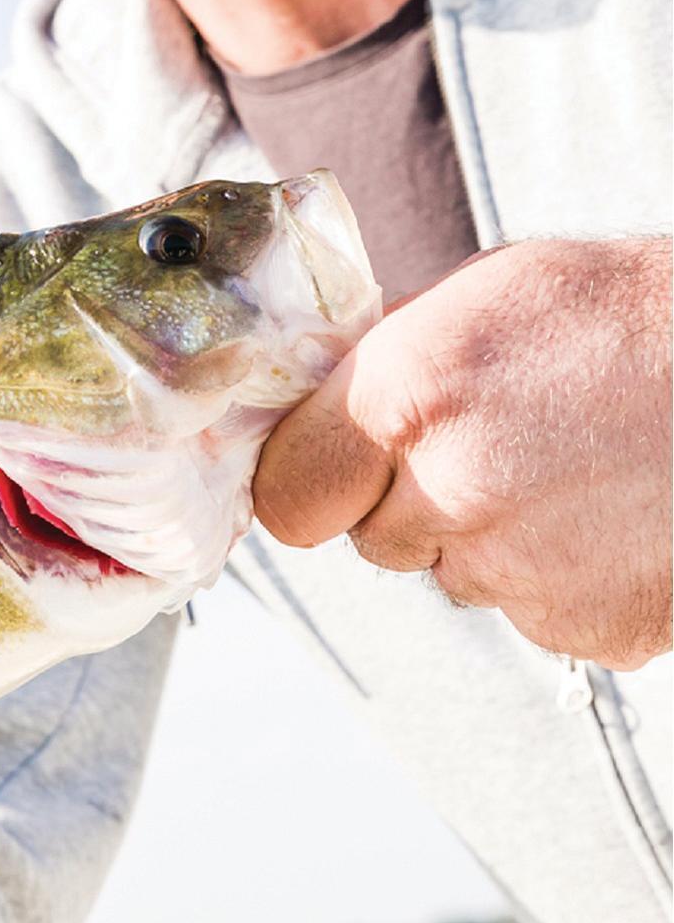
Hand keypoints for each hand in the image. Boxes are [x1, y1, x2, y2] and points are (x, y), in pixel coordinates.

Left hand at [254, 237, 671, 668]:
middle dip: (416, 501)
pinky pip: (535, 613)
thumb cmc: (633, 320)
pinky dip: (566, 577)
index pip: (288, 496)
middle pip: (374, 539)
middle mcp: (454, 489)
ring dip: (494, 538)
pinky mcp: (588, 628)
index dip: (316, 482)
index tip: (344, 468)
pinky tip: (615, 516)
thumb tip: (311, 411)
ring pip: (458, 575)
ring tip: (577, 469)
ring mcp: (522, 571)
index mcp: (409, 394)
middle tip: (505, 444)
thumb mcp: (492, 294)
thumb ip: (386, 363)